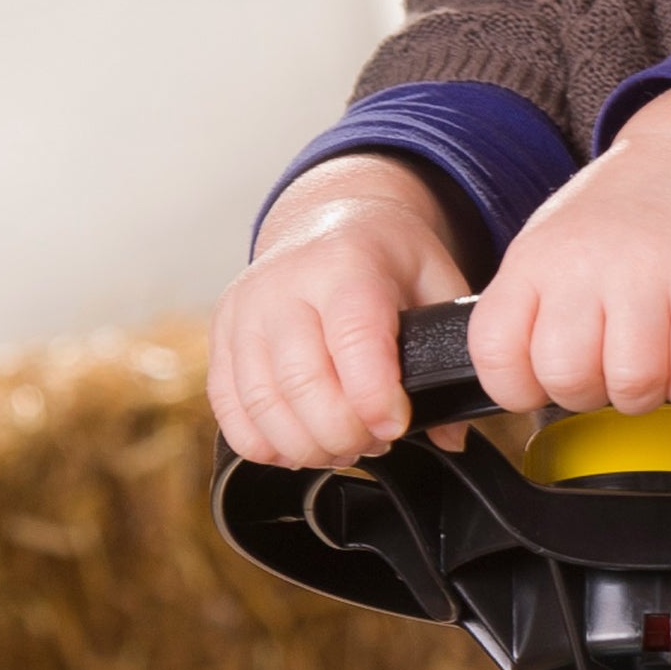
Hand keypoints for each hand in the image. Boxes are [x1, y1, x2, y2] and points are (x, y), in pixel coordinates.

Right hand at [208, 161, 473, 464]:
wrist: (324, 222)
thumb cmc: (384, 257)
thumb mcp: (436, 280)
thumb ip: (450, 350)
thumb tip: (451, 432)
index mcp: (344, 264)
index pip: (352, 338)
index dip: (374, 397)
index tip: (396, 424)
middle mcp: (283, 285)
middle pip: (302, 383)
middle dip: (345, 433)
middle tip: (374, 439)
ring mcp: (243, 313)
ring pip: (263, 406)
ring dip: (309, 446)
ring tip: (343, 443)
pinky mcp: (219, 340)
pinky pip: (230, 414)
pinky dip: (267, 444)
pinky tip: (302, 440)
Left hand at [469, 84, 670, 418]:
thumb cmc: (619, 218)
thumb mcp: (548, 248)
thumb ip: (527, 311)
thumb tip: (520, 382)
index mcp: (533, 262)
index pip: (495, 353)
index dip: (519, 388)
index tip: (542, 380)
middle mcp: (584, 266)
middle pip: (567, 378)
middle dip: (590, 396)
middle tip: (606, 369)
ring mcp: (647, 277)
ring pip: (633, 384)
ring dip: (645, 393)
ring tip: (651, 363)